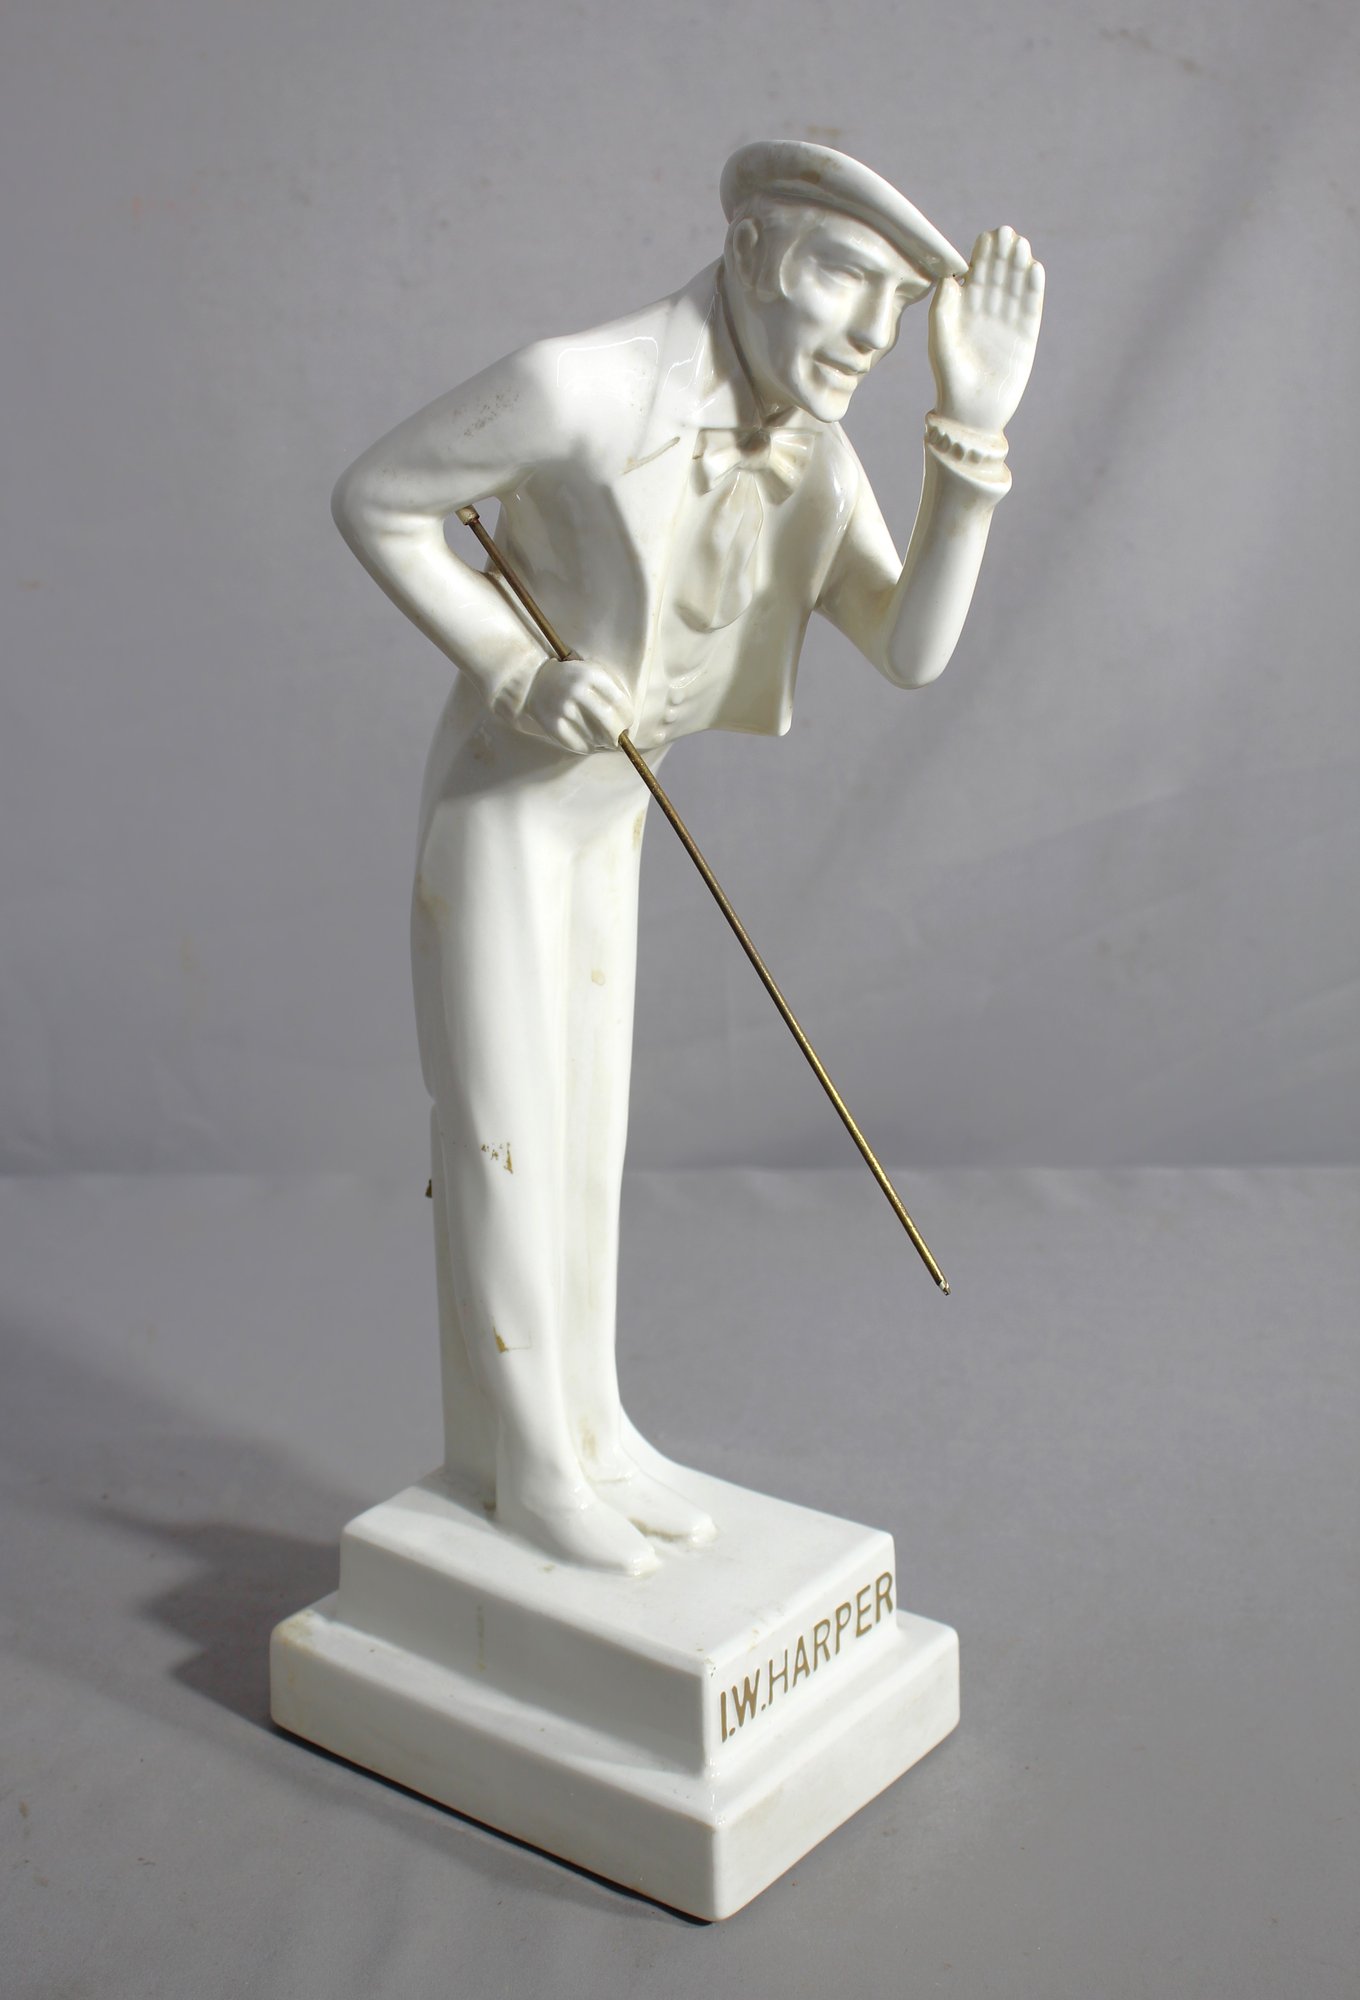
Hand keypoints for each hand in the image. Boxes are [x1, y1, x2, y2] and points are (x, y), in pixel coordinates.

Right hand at [523, 655, 632, 753]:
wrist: (534, 681)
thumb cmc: (571, 679)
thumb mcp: (591, 672)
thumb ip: (611, 689)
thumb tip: (627, 721)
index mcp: (591, 675)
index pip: (619, 702)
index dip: (628, 717)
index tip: (628, 723)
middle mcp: (577, 691)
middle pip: (609, 723)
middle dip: (619, 734)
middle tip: (620, 737)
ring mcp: (564, 709)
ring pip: (596, 737)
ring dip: (604, 742)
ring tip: (605, 740)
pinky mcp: (553, 724)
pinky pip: (579, 745)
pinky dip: (589, 748)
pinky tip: (591, 744)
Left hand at [929, 226, 1043, 435]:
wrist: (970, 411)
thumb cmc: (949, 375)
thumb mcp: (940, 338)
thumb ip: (943, 307)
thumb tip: (950, 276)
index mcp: (966, 308)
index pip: (977, 272)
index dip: (983, 254)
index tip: (987, 236)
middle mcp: (988, 311)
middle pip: (999, 274)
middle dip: (1004, 253)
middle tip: (1008, 233)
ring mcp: (1008, 322)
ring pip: (1016, 286)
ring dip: (1019, 266)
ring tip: (1021, 246)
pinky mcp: (1026, 336)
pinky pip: (1031, 308)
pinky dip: (1033, 289)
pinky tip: (1035, 270)